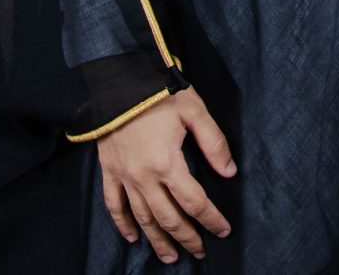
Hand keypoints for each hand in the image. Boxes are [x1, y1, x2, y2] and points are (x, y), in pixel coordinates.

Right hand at [96, 89, 235, 264]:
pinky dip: (123, 224)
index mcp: (168, 163)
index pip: (195, 202)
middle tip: (200, 252)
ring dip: (158, 240)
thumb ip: (214, 142)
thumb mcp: (195, 110)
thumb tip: (229, 172)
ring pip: (143, 218)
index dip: (211, 219)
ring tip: (171, 257)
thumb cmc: (159, 93)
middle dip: (187, 238)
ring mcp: (124, 176)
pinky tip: (133, 238)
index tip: (223, 231)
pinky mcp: (109, 171)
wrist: (117, 81)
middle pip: (169, 218)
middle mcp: (144, 176)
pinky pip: (114, 206)